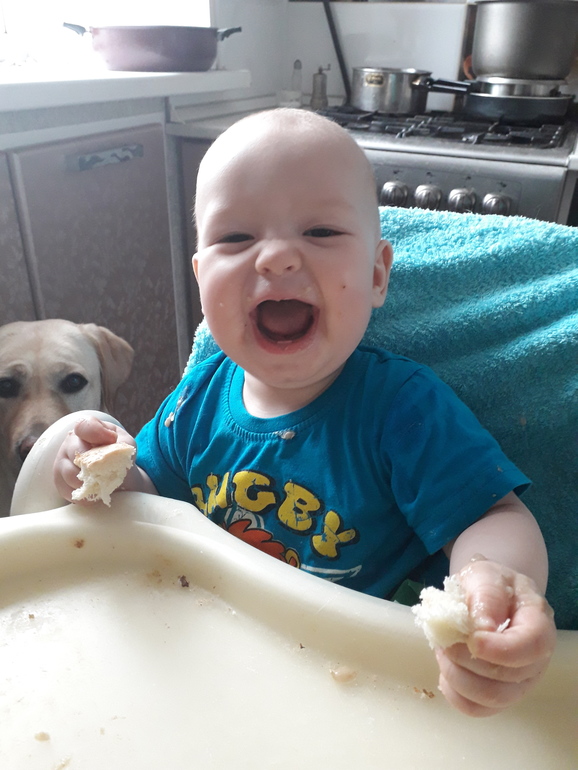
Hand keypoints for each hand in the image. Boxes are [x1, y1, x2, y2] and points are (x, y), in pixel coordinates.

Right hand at [53, 415, 135, 502]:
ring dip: (89, 482)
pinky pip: (67, 490)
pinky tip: (94, 495)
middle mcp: (71, 443)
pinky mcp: (60, 481)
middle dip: (94, 464)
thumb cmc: (119, 455)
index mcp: (87, 430)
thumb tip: (112, 445)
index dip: (96, 433)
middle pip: (75, 451)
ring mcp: (62, 462)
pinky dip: (83, 495)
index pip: (83, 425)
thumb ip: (122, 443)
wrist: (115, 476)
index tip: (111, 440)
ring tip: (103, 485)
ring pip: (69, 473)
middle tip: (107, 472)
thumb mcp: (126, 445)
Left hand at [435, 558, 555, 716]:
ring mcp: (519, 682)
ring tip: (443, 652)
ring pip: (493, 699)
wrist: (484, 595)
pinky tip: (447, 672)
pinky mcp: (499, 695)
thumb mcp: (485, 576)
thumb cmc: (487, 584)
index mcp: (538, 623)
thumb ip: (486, 596)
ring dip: (458, 677)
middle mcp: (535, 659)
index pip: (531, 646)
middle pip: (508, 677)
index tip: (472, 640)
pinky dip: (455, 694)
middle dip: (467, 660)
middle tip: (444, 640)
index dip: (501, 650)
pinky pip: (478, 709)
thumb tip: (482, 628)